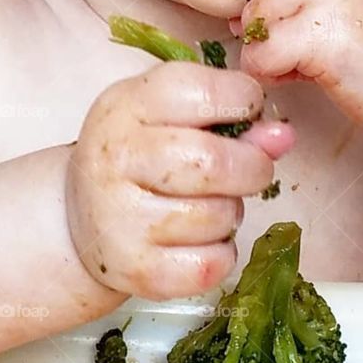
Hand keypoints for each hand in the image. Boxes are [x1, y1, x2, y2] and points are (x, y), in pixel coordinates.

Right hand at [67, 61, 293, 299]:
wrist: (80, 220)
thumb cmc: (139, 158)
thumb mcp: (169, 117)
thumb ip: (228, 118)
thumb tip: (282, 136)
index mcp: (125, 106)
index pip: (199, 91)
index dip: (241, 99)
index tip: (245, 110)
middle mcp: (116, 159)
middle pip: (213, 163)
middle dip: (252, 166)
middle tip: (249, 168)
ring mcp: (121, 219)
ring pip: (220, 216)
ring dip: (232, 211)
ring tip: (208, 204)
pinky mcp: (137, 270)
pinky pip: (213, 264)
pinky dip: (220, 253)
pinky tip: (198, 239)